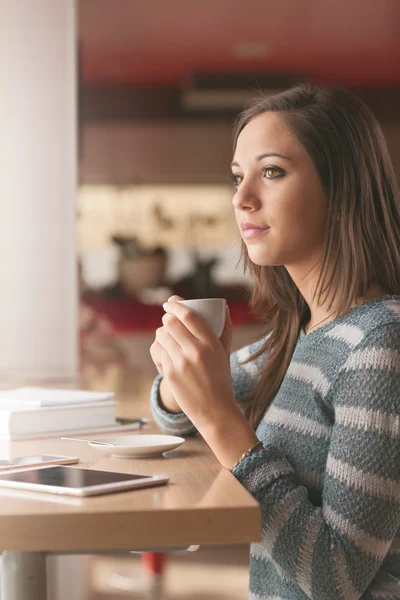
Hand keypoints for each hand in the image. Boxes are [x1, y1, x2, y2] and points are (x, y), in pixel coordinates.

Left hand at [155, 298, 236, 432]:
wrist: (214, 410)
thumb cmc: (221, 379)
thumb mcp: (225, 353)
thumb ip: (225, 329)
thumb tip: (223, 306)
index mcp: (212, 344)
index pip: (189, 316)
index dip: (176, 305)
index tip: (171, 302)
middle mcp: (196, 351)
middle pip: (172, 323)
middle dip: (167, 318)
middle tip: (168, 319)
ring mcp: (181, 363)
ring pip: (162, 336)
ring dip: (162, 332)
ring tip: (166, 335)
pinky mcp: (170, 374)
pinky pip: (157, 351)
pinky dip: (159, 348)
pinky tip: (164, 351)